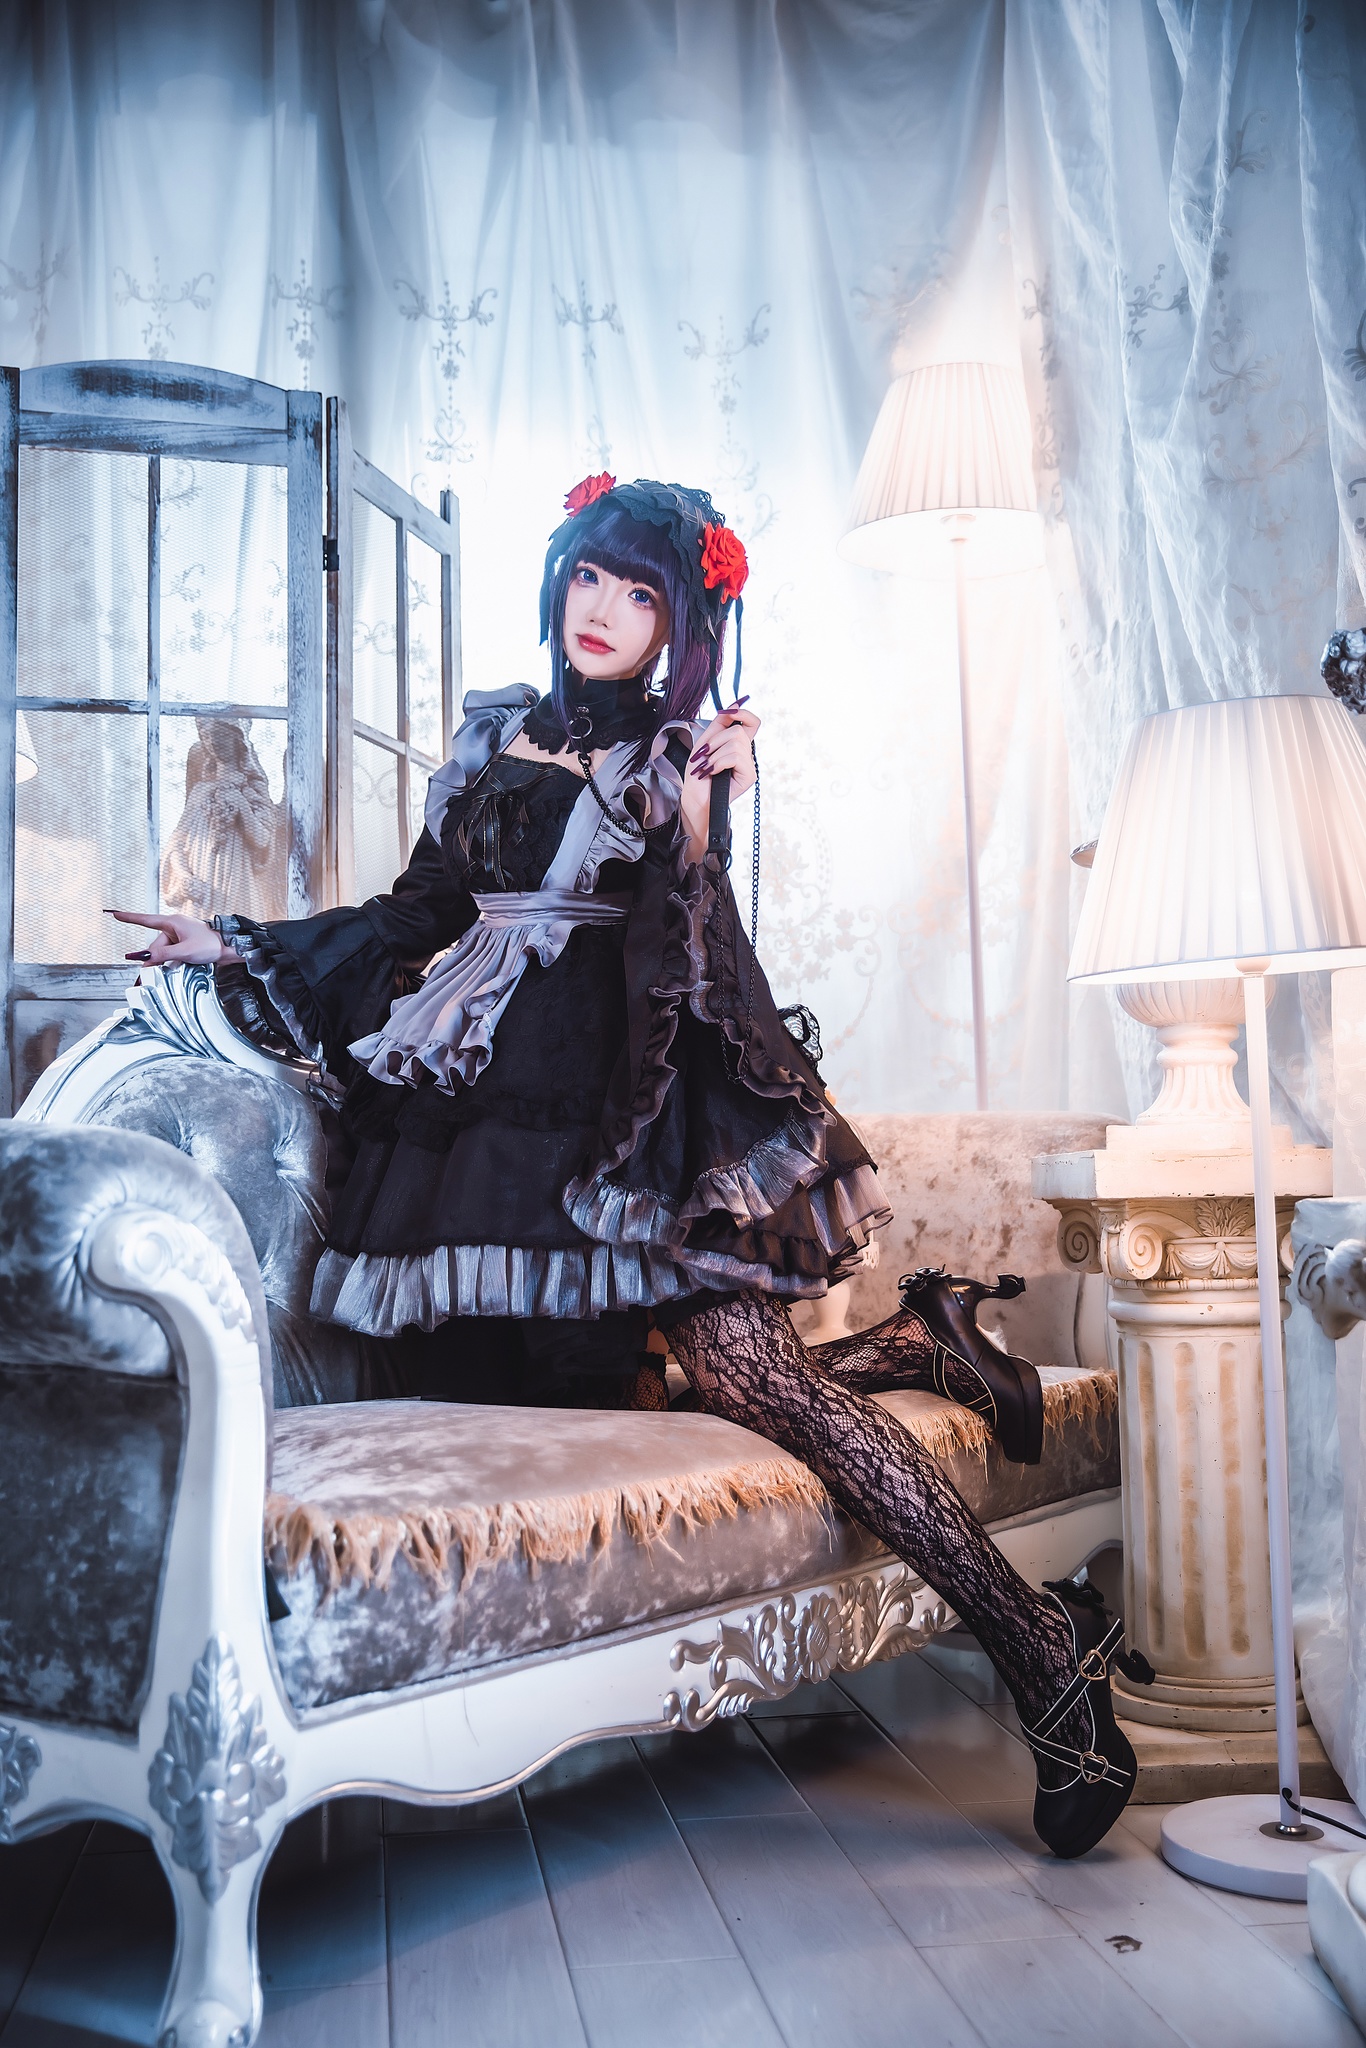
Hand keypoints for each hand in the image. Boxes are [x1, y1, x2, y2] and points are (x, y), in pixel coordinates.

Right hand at [108, 908, 228, 964]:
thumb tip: (143, 958)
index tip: (115, 914)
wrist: (229, 948)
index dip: (129, 918)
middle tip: (153, 975)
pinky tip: (178, 967)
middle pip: (155, 945)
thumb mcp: (185, 952)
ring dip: (165, 962)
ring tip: (175, 969)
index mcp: (172, 922)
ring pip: (163, 951)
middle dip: (155, 959)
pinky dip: (171, 962)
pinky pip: (171, 953)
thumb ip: (163, 955)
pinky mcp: (184, 944)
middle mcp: (174, 927)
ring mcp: (179, 936)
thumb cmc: (211, 945)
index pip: (146, 920)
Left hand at [679, 701, 760, 862]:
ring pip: (735, 743)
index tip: (725, 713)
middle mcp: (747, 753)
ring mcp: (749, 765)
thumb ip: (720, 723)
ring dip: (714, 755)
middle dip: (715, 741)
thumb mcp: (706, 742)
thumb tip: (734, 703)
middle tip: (703, 756)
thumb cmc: (698, 773)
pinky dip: (718, 763)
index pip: (751, 722)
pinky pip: (735, 757)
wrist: (695, 797)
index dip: (741, 713)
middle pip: (738, 731)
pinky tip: (711, 772)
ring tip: (706, 767)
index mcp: (738, 744)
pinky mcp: (750, 776)